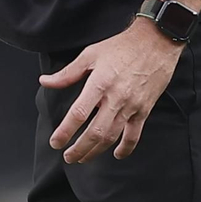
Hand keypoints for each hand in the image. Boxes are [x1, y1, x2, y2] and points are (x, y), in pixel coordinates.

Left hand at [39, 19, 183, 163]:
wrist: (155, 43)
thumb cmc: (121, 47)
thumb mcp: (90, 55)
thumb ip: (67, 73)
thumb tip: (45, 81)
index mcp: (99, 83)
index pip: (79, 113)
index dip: (65, 131)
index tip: (55, 142)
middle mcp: (116, 98)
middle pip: (95, 132)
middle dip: (79, 149)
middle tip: (67, 157)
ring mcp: (131, 106)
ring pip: (112, 137)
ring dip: (96, 151)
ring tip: (83, 158)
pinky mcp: (144, 110)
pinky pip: (134, 135)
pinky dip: (125, 148)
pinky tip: (116, 154)